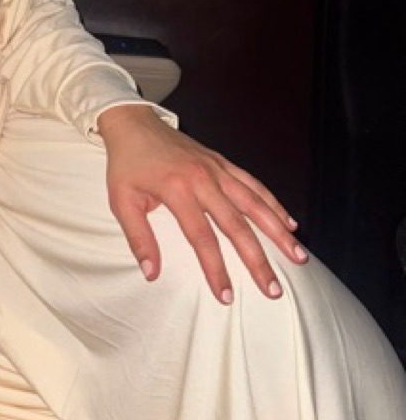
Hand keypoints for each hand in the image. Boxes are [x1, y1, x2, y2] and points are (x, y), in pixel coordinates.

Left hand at [98, 105, 307, 303]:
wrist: (133, 123)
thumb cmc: (127, 165)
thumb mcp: (121, 201)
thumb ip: (138, 238)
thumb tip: (151, 274)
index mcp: (177, 190)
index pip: (202, 237)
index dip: (215, 269)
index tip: (226, 296)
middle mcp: (203, 179)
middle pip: (237, 225)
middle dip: (257, 259)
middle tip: (273, 289)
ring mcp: (216, 168)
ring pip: (254, 203)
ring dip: (277, 231)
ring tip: (298, 257)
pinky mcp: (222, 162)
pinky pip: (253, 184)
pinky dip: (272, 203)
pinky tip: (289, 222)